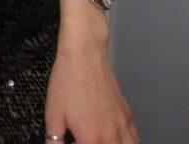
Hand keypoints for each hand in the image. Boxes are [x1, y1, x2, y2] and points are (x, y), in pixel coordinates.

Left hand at [45, 28, 139, 143]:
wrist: (84, 53)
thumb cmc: (69, 78)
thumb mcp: (53, 114)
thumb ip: (54, 140)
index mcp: (92, 139)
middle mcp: (112, 135)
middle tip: (89, 143)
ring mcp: (122, 125)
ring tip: (104, 143)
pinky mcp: (127, 114)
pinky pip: (135, 139)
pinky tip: (122, 142)